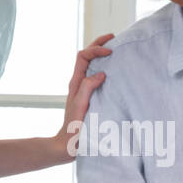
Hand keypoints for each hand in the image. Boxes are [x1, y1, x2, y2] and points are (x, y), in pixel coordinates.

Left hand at [55, 33, 114, 158]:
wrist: (68, 145)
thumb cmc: (73, 128)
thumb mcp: (80, 106)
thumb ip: (88, 88)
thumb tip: (101, 73)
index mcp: (76, 83)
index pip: (83, 56)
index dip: (96, 49)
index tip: (111, 52)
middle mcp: (79, 84)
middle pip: (86, 56)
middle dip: (98, 44)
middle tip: (113, 37)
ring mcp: (84, 90)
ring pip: (91, 66)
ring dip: (101, 55)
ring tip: (114, 50)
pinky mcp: (90, 98)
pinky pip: (95, 78)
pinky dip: (104, 69)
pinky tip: (115, 72)